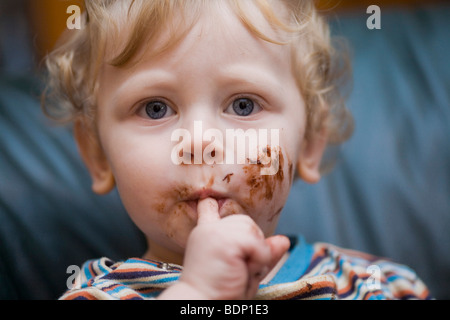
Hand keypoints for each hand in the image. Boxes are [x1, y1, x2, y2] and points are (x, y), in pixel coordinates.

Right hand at [160, 198, 289, 299]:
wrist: (202, 305)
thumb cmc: (221, 291)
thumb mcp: (245, 269)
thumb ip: (262, 253)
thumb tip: (284, 240)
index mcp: (206, 234)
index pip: (207, 209)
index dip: (210, 204)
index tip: (207, 199)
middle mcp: (208, 229)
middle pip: (246, 222)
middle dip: (253, 244)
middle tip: (239, 269)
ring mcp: (215, 232)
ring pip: (252, 229)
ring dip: (256, 253)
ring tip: (240, 270)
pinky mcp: (224, 240)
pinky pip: (258, 244)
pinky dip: (259, 260)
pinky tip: (243, 271)